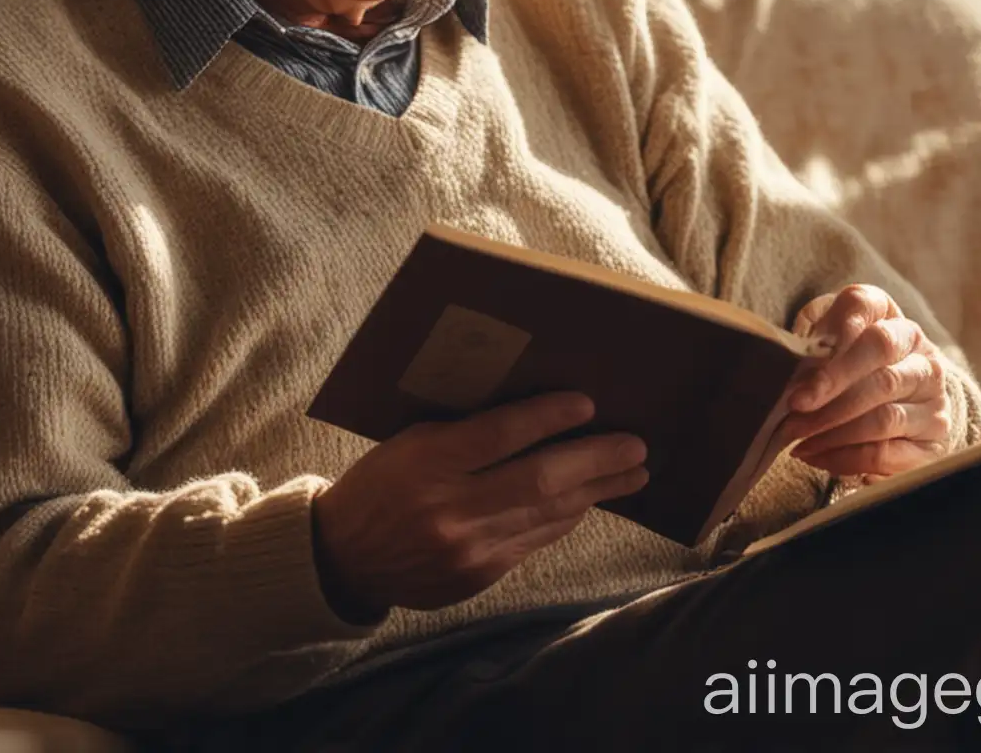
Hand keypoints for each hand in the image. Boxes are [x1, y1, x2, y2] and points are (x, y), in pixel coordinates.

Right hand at [311, 392, 648, 623]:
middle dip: (595, 460)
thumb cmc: (380, 483)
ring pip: (546, 514)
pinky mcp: (479, 576)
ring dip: (595, 492)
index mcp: (426, 462)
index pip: (499, 435)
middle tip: (636, 445)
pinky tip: (589, 501)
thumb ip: (464, 431)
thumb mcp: (409, 441)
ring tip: (633, 473)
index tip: (587, 403)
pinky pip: (535, 541)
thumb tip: (535, 415)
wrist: (344, 557)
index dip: (547, 417)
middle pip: (537, 479)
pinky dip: (566, 517)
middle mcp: (449, 508)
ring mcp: (467, 548)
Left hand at [774, 285, 954, 477]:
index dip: (836, 330)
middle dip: (832, 387)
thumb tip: (789, 358)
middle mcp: (921, 353)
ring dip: (833, 430)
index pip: (865, 307)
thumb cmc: (849, 361)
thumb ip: (810, 339)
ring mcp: (933, 397)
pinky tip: (817, 456)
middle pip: (880, 363)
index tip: (801, 357)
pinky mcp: (934, 437)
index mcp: (889, 317)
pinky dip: (846, 458)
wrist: (903, 396)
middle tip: (794, 407)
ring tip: (797, 438)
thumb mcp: (827, 336)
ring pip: (883, 416)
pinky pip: (887, 453)